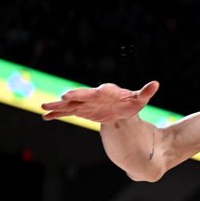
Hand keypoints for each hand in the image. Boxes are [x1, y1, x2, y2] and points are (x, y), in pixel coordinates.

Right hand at [41, 81, 159, 122]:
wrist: (122, 108)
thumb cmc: (131, 102)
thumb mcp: (140, 99)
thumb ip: (145, 92)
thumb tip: (156, 84)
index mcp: (107, 91)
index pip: (99, 90)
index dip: (93, 92)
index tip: (90, 92)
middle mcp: (94, 96)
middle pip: (82, 95)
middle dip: (73, 96)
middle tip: (63, 97)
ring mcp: (86, 104)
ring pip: (70, 104)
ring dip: (58, 105)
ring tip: (43, 106)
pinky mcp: (82, 112)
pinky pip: (68, 113)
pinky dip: (57, 114)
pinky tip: (45, 117)